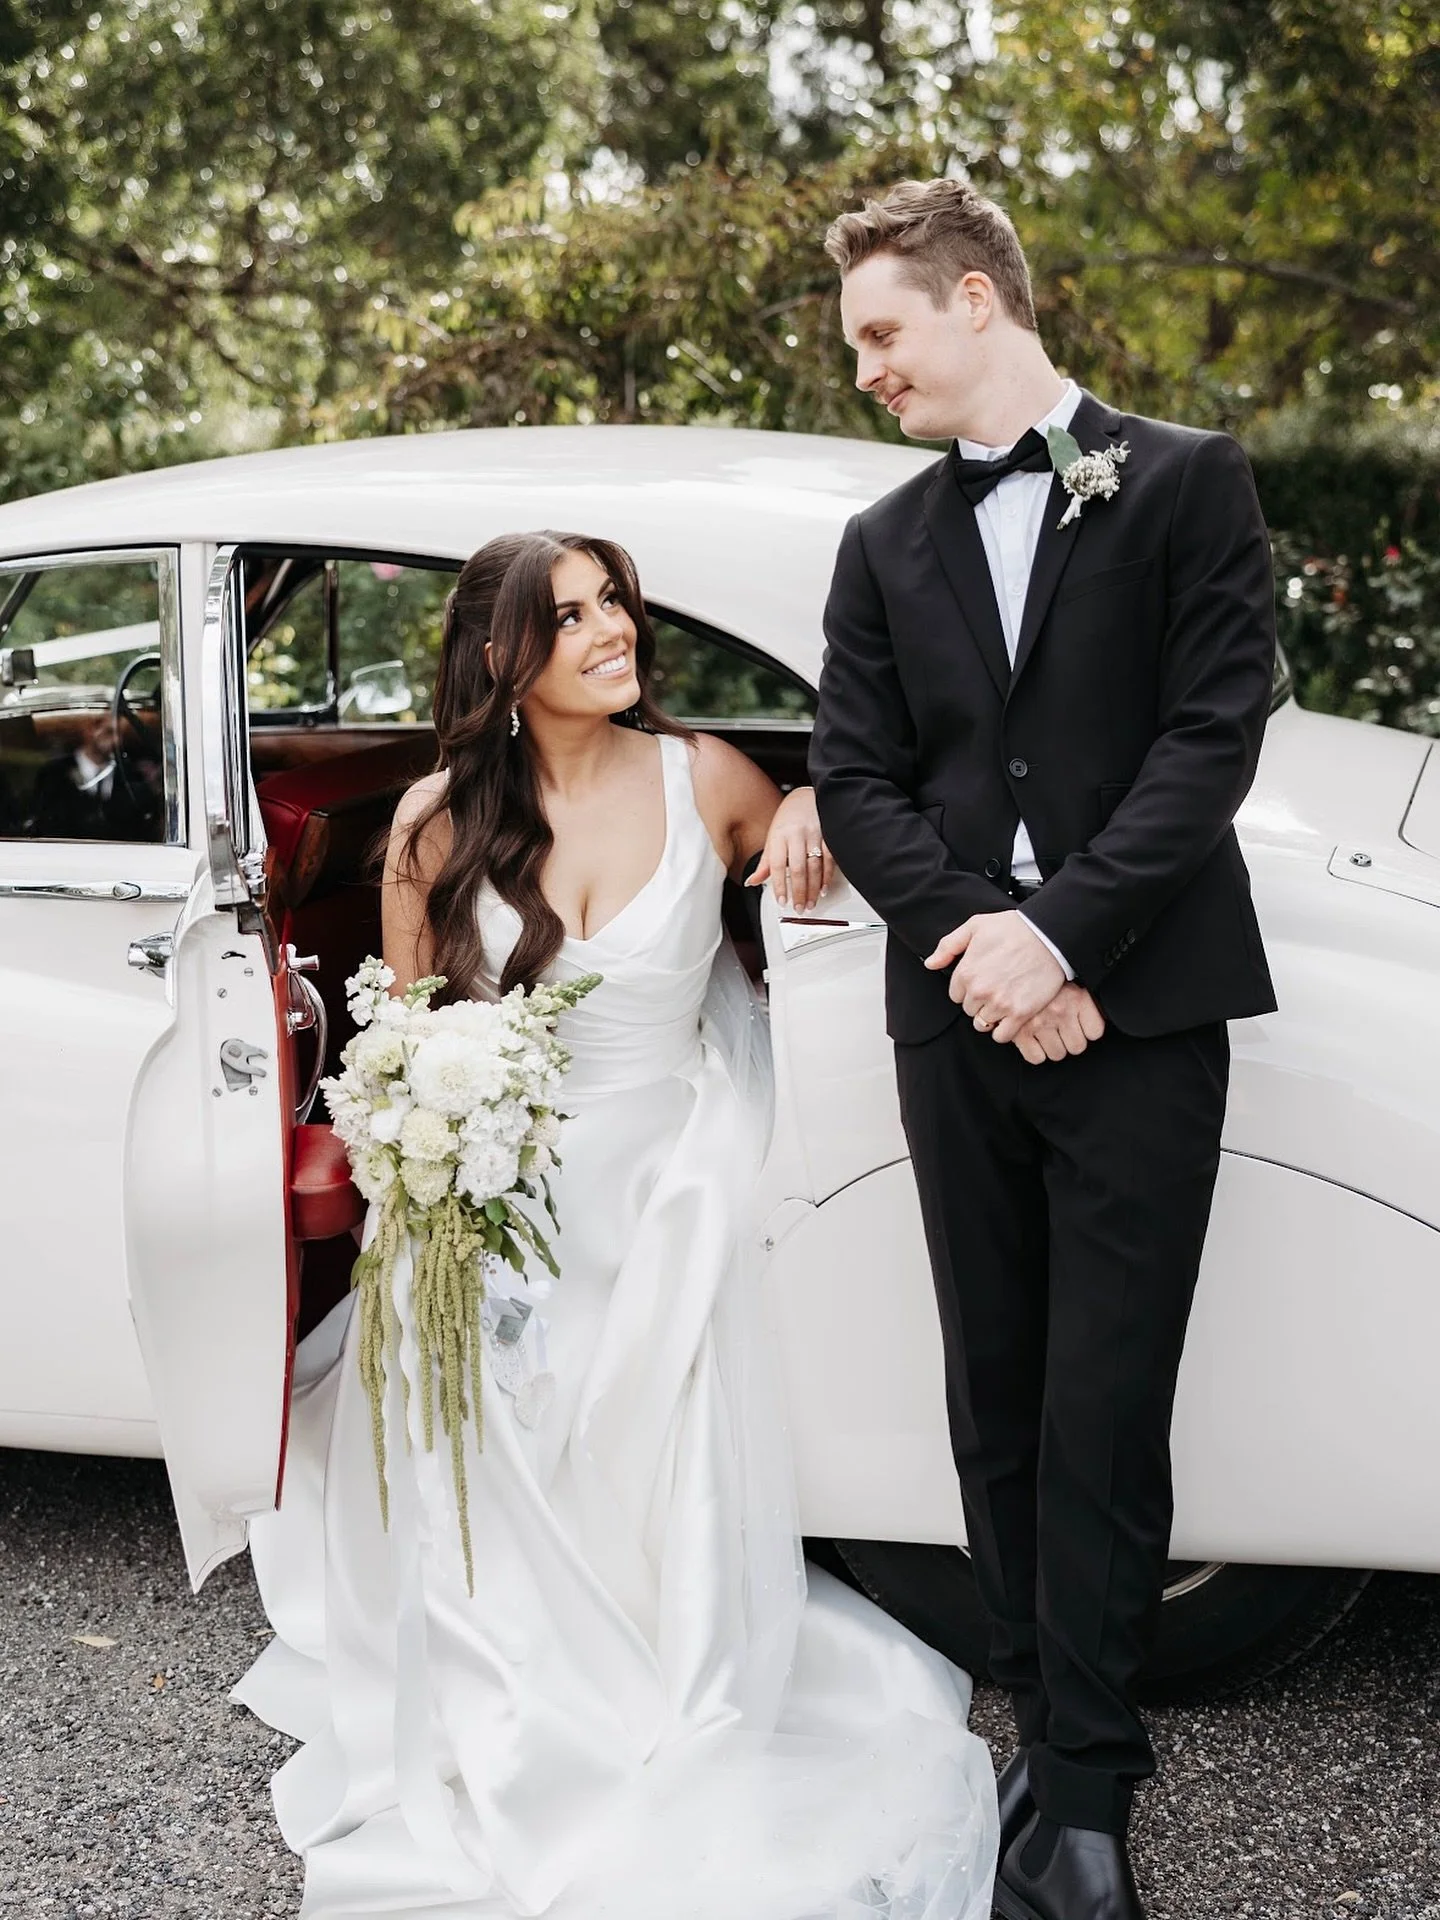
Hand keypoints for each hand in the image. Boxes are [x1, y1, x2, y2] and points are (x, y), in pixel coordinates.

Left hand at [745, 786, 835, 911]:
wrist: (806, 797)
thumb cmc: (788, 819)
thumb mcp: (772, 838)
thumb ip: (765, 863)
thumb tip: (752, 882)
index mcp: (779, 836)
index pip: (777, 866)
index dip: (779, 886)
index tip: (782, 902)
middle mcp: (796, 834)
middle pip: (797, 869)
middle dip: (798, 892)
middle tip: (799, 908)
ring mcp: (814, 834)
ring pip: (814, 866)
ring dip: (813, 889)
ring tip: (811, 903)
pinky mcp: (829, 834)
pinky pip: (829, 859)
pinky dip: (827, 877)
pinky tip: (824, 888)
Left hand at [923, 910, 1064, 1042]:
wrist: (1049, 936)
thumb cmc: (1013, 928)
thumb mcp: (975, 926)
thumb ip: (948, 946)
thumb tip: (930, 964)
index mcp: (966, 972)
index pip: (955, 995)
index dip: (968, 988)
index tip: (982, 980)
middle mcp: (979, 991)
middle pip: (969, 1009)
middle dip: (979, 1001)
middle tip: (996, 988)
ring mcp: (1000, 1004)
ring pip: (983, 1023)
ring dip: (990, 1015)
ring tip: (1003, 1001)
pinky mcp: (1020, 1013)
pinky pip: (1001, 1035)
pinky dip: (1004, 1030)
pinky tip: (1010, 1017)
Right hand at [1012, 983, 1106, 1064]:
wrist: (1013, 969)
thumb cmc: (1042, 978)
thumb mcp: (1070, 984)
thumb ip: (1087, 1002)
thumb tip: (1104, 1018)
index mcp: (1077, 998)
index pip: (1095, 1032)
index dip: (1087, 1031)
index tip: (1079, 1026)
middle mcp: (1060, 1011)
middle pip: (1077, 1047)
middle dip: (1069, 1041)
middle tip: (1060, 1030)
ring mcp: (1040, 1023)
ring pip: (1057, 1054)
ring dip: (1052, 1047)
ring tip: (1046, 1033)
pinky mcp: (1021, 1033)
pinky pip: (1036, 1058)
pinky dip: (1035, 1052)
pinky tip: (1033, 1039)